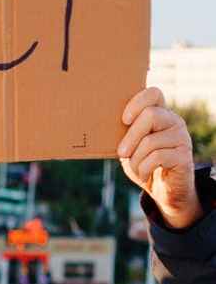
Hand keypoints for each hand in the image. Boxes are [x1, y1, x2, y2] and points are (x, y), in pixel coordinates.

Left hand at [118, 88, 200, 228]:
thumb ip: (122, 133)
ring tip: (136, 167)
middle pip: (150, 115)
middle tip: (121, 152)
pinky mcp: (185, 156)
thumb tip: (98, 122)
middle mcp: (174, 121)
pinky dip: (144, 169)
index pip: (153, 93)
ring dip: (135, 159)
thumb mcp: (129, 146)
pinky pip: (157, 157)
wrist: (162, 189)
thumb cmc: (142, 162)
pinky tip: (144, 174)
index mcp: (159, 113)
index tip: (124, 120)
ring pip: (151, 141)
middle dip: (130, 136)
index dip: (137, 103)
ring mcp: (182, 137)